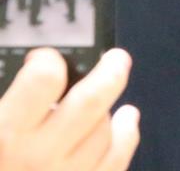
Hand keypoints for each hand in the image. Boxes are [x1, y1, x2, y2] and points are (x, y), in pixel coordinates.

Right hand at [0, 48, 139, 170]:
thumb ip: (7, 110)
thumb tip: (38, 80)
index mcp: (4, 136)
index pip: (42, 81)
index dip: (47, 63)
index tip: (45, 59)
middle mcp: (38, 157)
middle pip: (90, 102)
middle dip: (109, 74)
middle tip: (116, 59)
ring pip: (104, 131)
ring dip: (112, 109)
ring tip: (113, 95)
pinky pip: (116, 162)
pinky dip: (126, 136)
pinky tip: (127, 121)